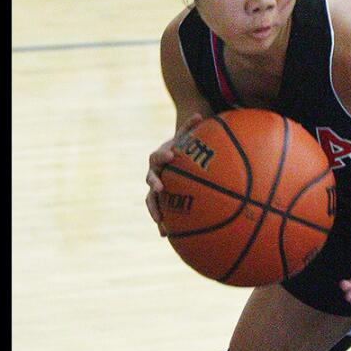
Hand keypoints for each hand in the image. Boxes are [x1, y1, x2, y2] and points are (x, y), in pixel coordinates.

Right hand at [144, 112, 204, 235]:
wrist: (170, 158)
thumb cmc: (180, 147)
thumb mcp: (185, 137)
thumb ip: (190, 127)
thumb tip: (200, 113)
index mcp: (159, 158)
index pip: (159, 156)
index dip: (164, 156)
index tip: (172, 156)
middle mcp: (154, 173)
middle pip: (150, 178)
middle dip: (155, 183)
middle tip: (161, 188)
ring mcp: (155, 188)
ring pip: (150, 200)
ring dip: (154, 209)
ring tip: (160, 221)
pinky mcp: (158, 200)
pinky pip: (158, 211)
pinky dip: (162, 223)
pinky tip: (166, 236)